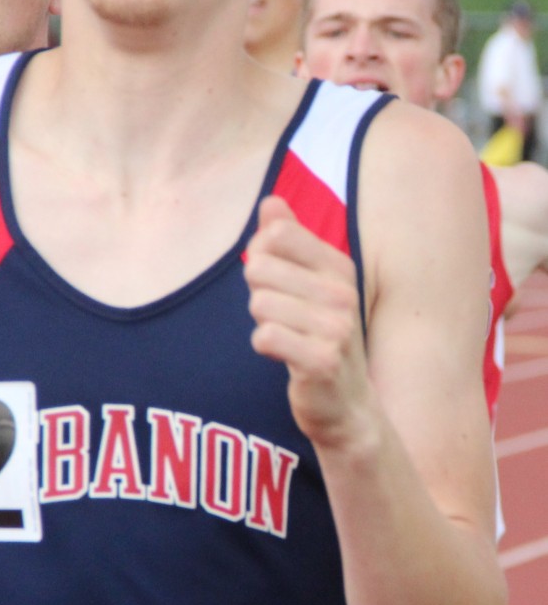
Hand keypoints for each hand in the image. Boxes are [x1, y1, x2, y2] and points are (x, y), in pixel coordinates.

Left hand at [244, 196, 370, 448]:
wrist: (345, 404)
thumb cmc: (319, 335)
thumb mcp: (309, 282)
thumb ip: (288, 239)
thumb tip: (270, 201)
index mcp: (338, 266)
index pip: (276, 235)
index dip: (260, 256)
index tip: (276, 281)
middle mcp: (342, 293)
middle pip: (259, 268)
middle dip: (258, 293)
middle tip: (282, 316)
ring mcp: (336, 328)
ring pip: (259, 304)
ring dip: (263, 322)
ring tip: (288, 336)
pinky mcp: (321, 361)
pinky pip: (265, 337)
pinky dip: (264, 346)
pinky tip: (284, 356)